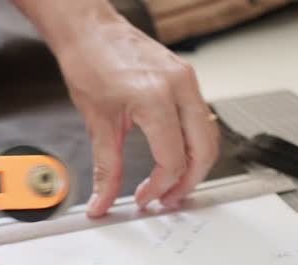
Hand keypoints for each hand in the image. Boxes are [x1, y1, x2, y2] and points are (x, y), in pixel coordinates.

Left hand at [52, 15, 218, 216]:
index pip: (172, 160)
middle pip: (203, 152)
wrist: (89, 31)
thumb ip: (106, 168)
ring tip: (171, 183)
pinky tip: (173, 155)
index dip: (159, 187)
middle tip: (166, 200)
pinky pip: (200, 118)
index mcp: (156, 98)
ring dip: (194, 165)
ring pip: (208, 136)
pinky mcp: (186, 77)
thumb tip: (102, 200)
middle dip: (187, 182)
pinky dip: (192, 143)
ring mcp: (187, 80)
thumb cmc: (90, 63)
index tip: (144, 199)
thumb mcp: (97, 123)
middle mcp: (180, 87)